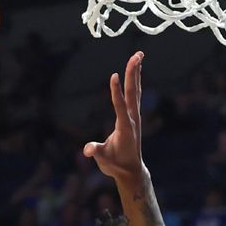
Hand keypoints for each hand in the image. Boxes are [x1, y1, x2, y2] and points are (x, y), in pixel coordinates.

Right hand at [83, 52, 144, 184]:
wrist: (130, 171)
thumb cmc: (115, 164)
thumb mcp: (104, 160)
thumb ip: (96, 152)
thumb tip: (87, 150)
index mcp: (125, 128)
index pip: (119, 106)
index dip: (116, 92)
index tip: (114, 76)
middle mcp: (132, 119)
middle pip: (132, 92)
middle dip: (133, 74)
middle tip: (135, 55)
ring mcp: (134, 117)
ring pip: (135, 91)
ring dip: (136, 73)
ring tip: (137, 56)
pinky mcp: (133, 116)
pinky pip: (134, 95)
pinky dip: (134, 81)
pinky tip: (135, 71)